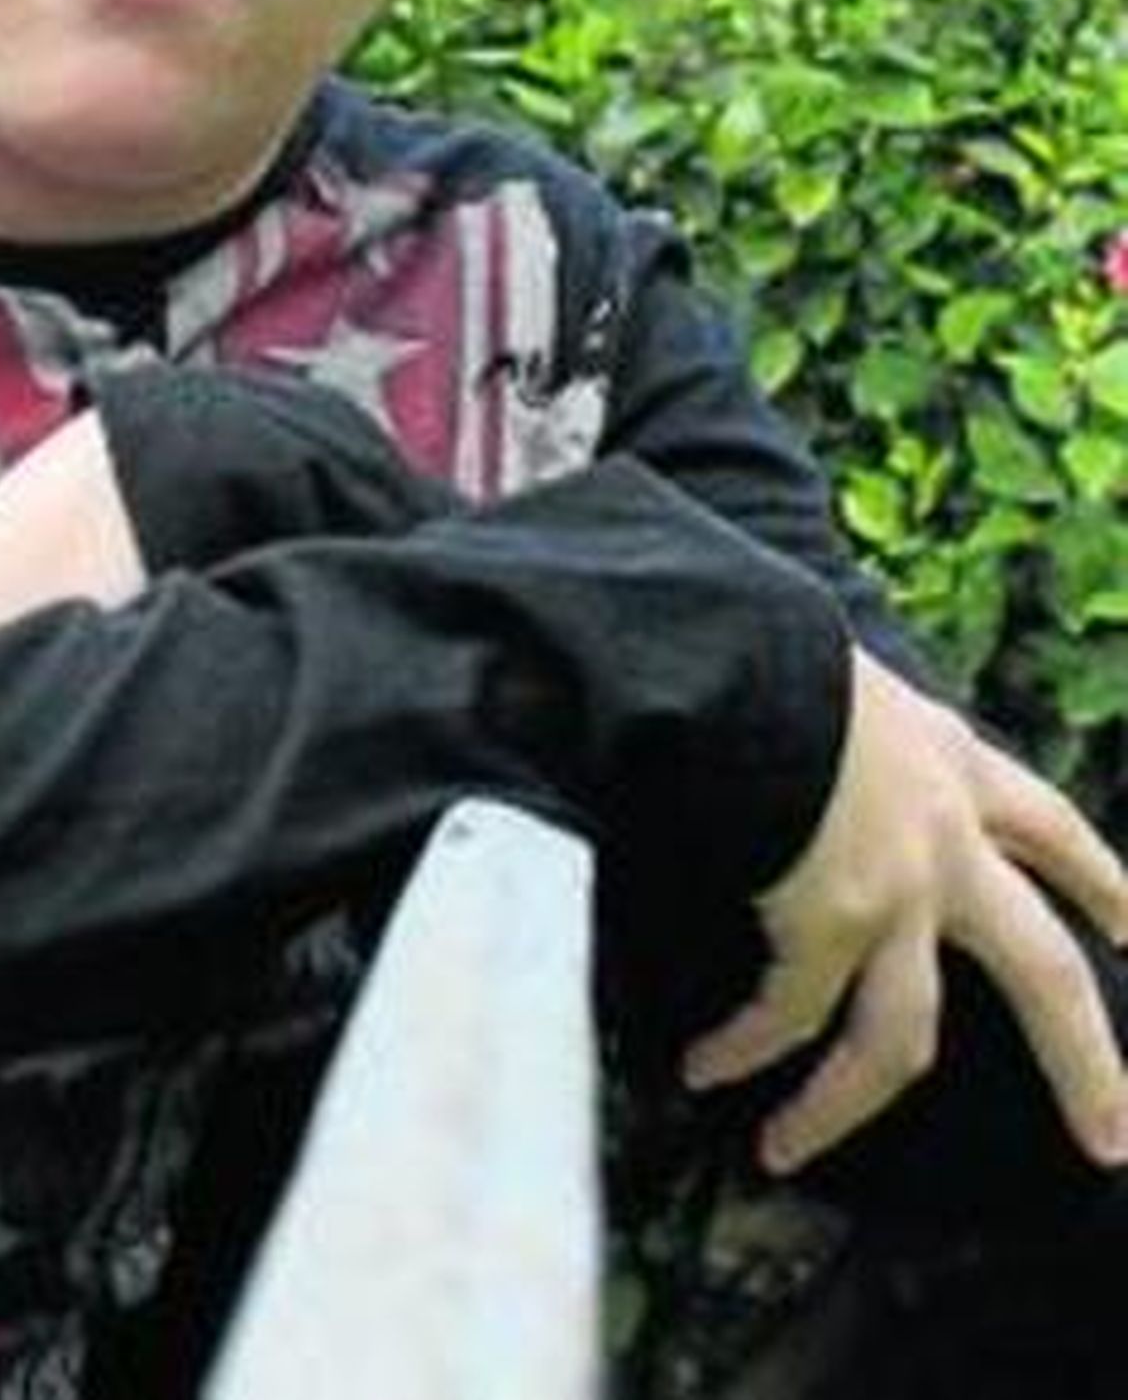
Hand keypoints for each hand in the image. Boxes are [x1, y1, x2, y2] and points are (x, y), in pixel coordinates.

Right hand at [684, 644, 1127, 1176]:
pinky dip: (744, 1046)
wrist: (743, 657)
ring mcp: (899, 894)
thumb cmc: (771, 644)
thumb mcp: (852, 678)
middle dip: (1085, 1063)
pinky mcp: (831, 928)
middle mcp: (949, 839)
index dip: (1099, 881)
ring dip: (837, 1106)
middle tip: (1113, 1140)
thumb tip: (817, 748)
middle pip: (1046, 973)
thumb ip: (862, 733)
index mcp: (955, 759)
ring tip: (786, 1149)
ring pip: (898, 1041)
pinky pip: (789, 1015)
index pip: (1053, 827)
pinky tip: (706, 1067)